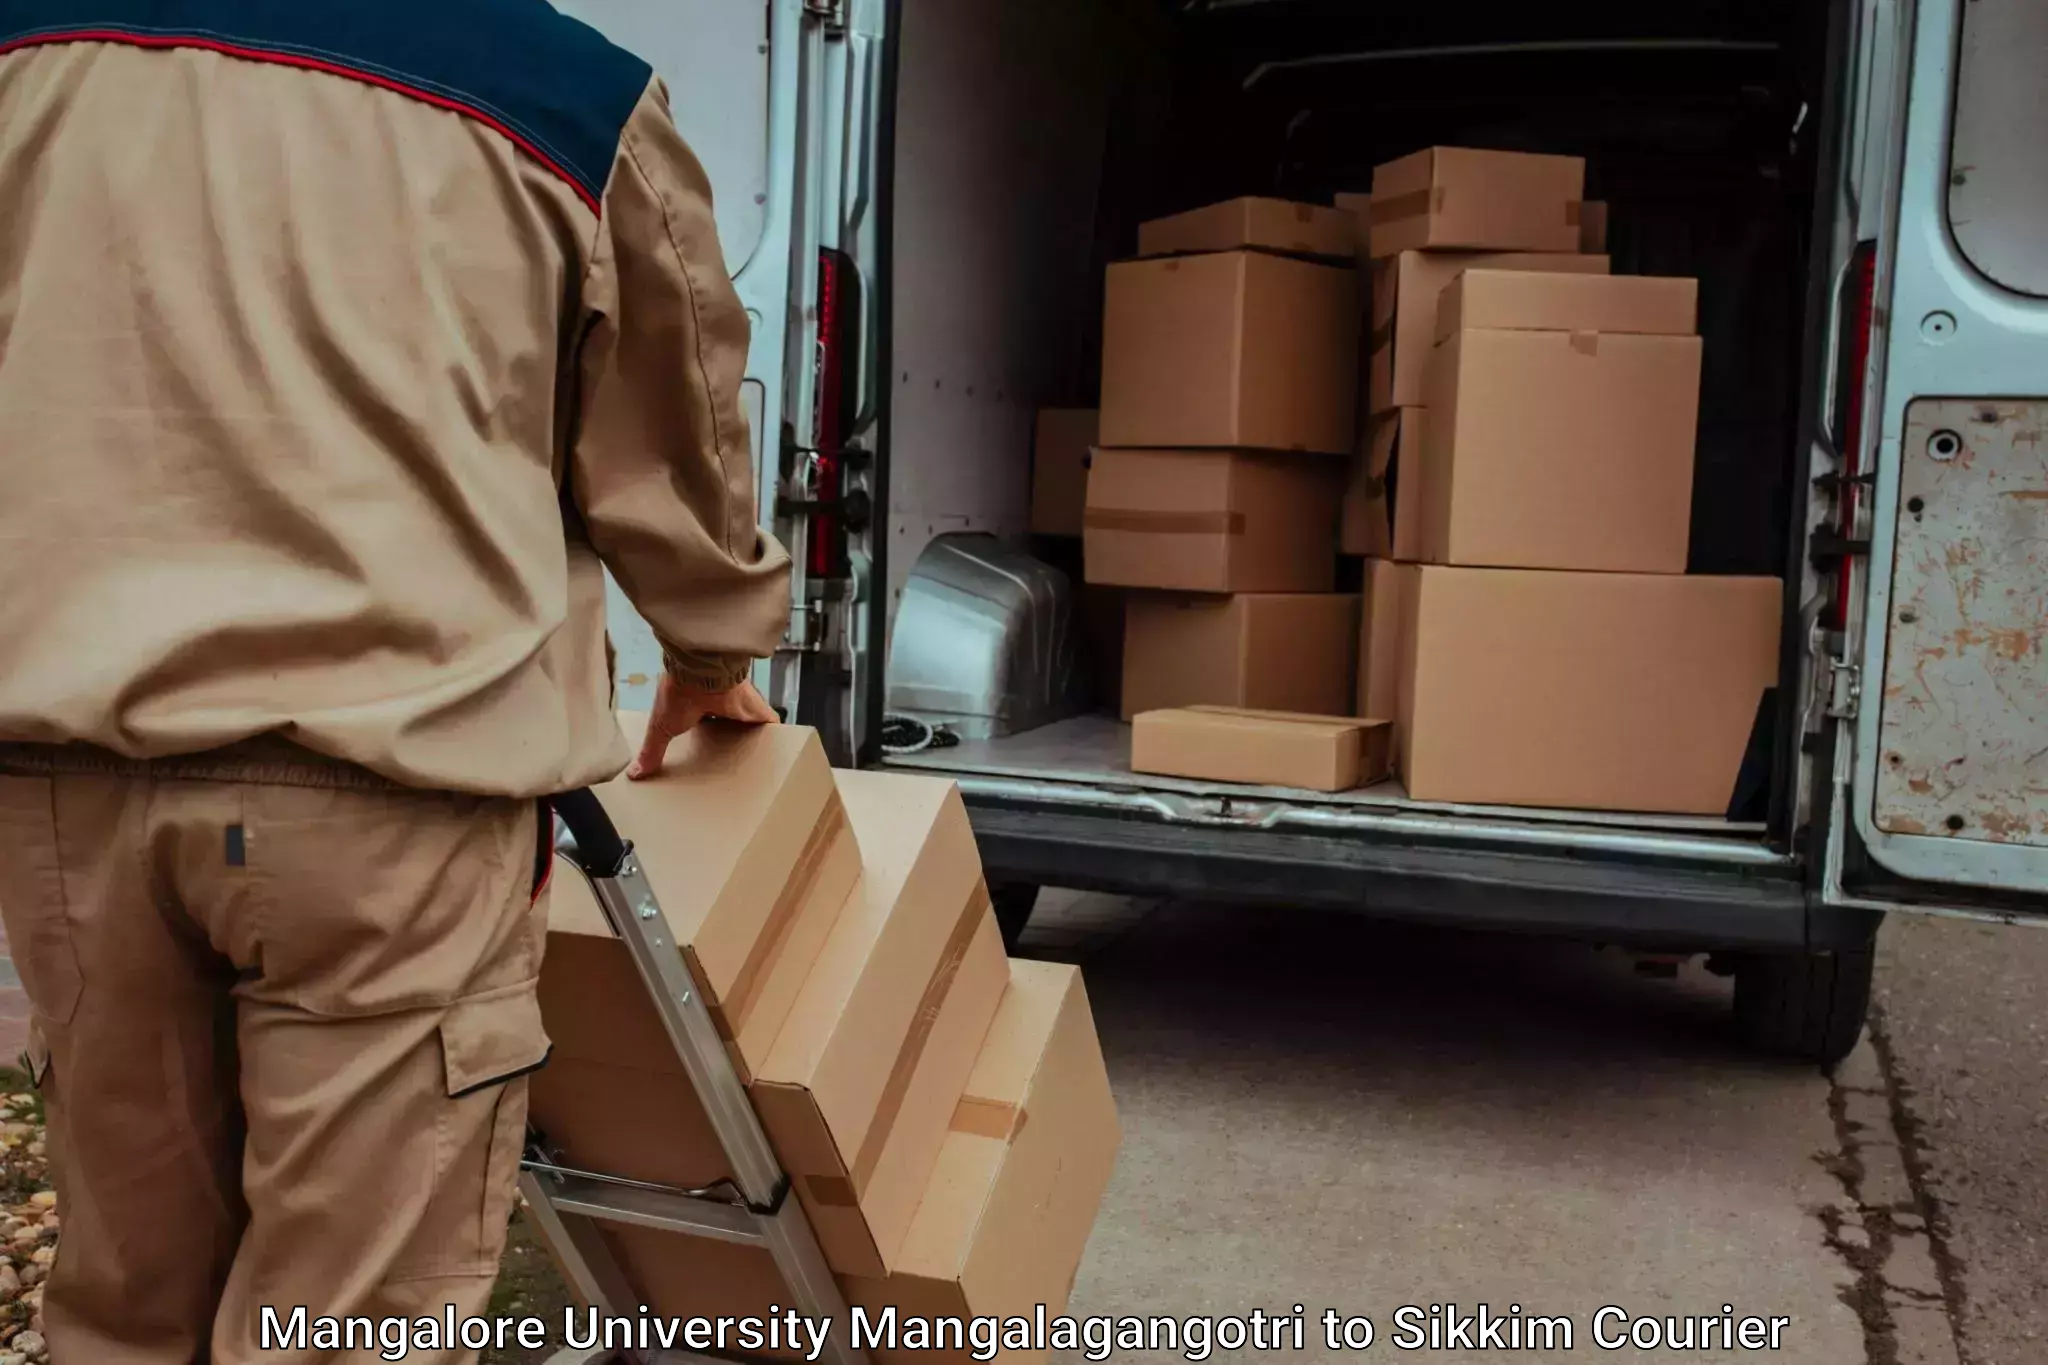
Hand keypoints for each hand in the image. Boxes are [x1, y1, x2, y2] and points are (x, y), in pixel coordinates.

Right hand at [627, 675, 777, 779]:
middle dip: (734, 739)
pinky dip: (780, 735)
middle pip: (732, 726)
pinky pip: (773, 723)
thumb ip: (652, 750)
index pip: (705, 723)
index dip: (708, 735)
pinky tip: (785, 749)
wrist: (700, 673)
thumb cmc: (678, 693)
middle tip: (738, 761)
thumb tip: (634, 773)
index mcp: (699, 707)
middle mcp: (723, 705)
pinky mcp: (758, 710)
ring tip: (760, 759)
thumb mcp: (662, 727)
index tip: (710, 752)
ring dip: (757, 739)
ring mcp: (742, 706)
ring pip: (752, 726)